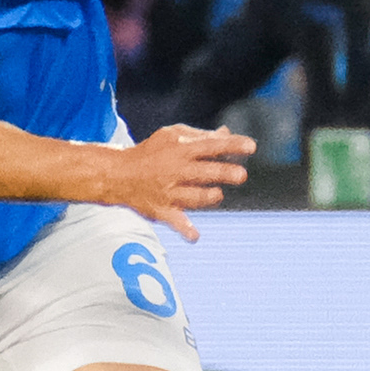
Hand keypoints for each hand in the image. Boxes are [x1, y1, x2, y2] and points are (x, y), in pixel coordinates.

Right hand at [98, 121, 254, 239]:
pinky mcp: (162, 210)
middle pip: (205, 172)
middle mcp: (176, 171)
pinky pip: (175, 222)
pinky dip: (185, 230)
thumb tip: (227, 134)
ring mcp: (169, 193)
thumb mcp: (172, 136)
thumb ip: (200, 136)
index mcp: (181, 150)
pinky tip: (195, 237)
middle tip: (241, 175)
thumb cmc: (151, 152)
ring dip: (209, 197)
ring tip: (217, 193)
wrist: (119, 174)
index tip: (251, 146)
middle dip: (225, 173)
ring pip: (195, 197)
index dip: (232, 145)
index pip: (211, 146)